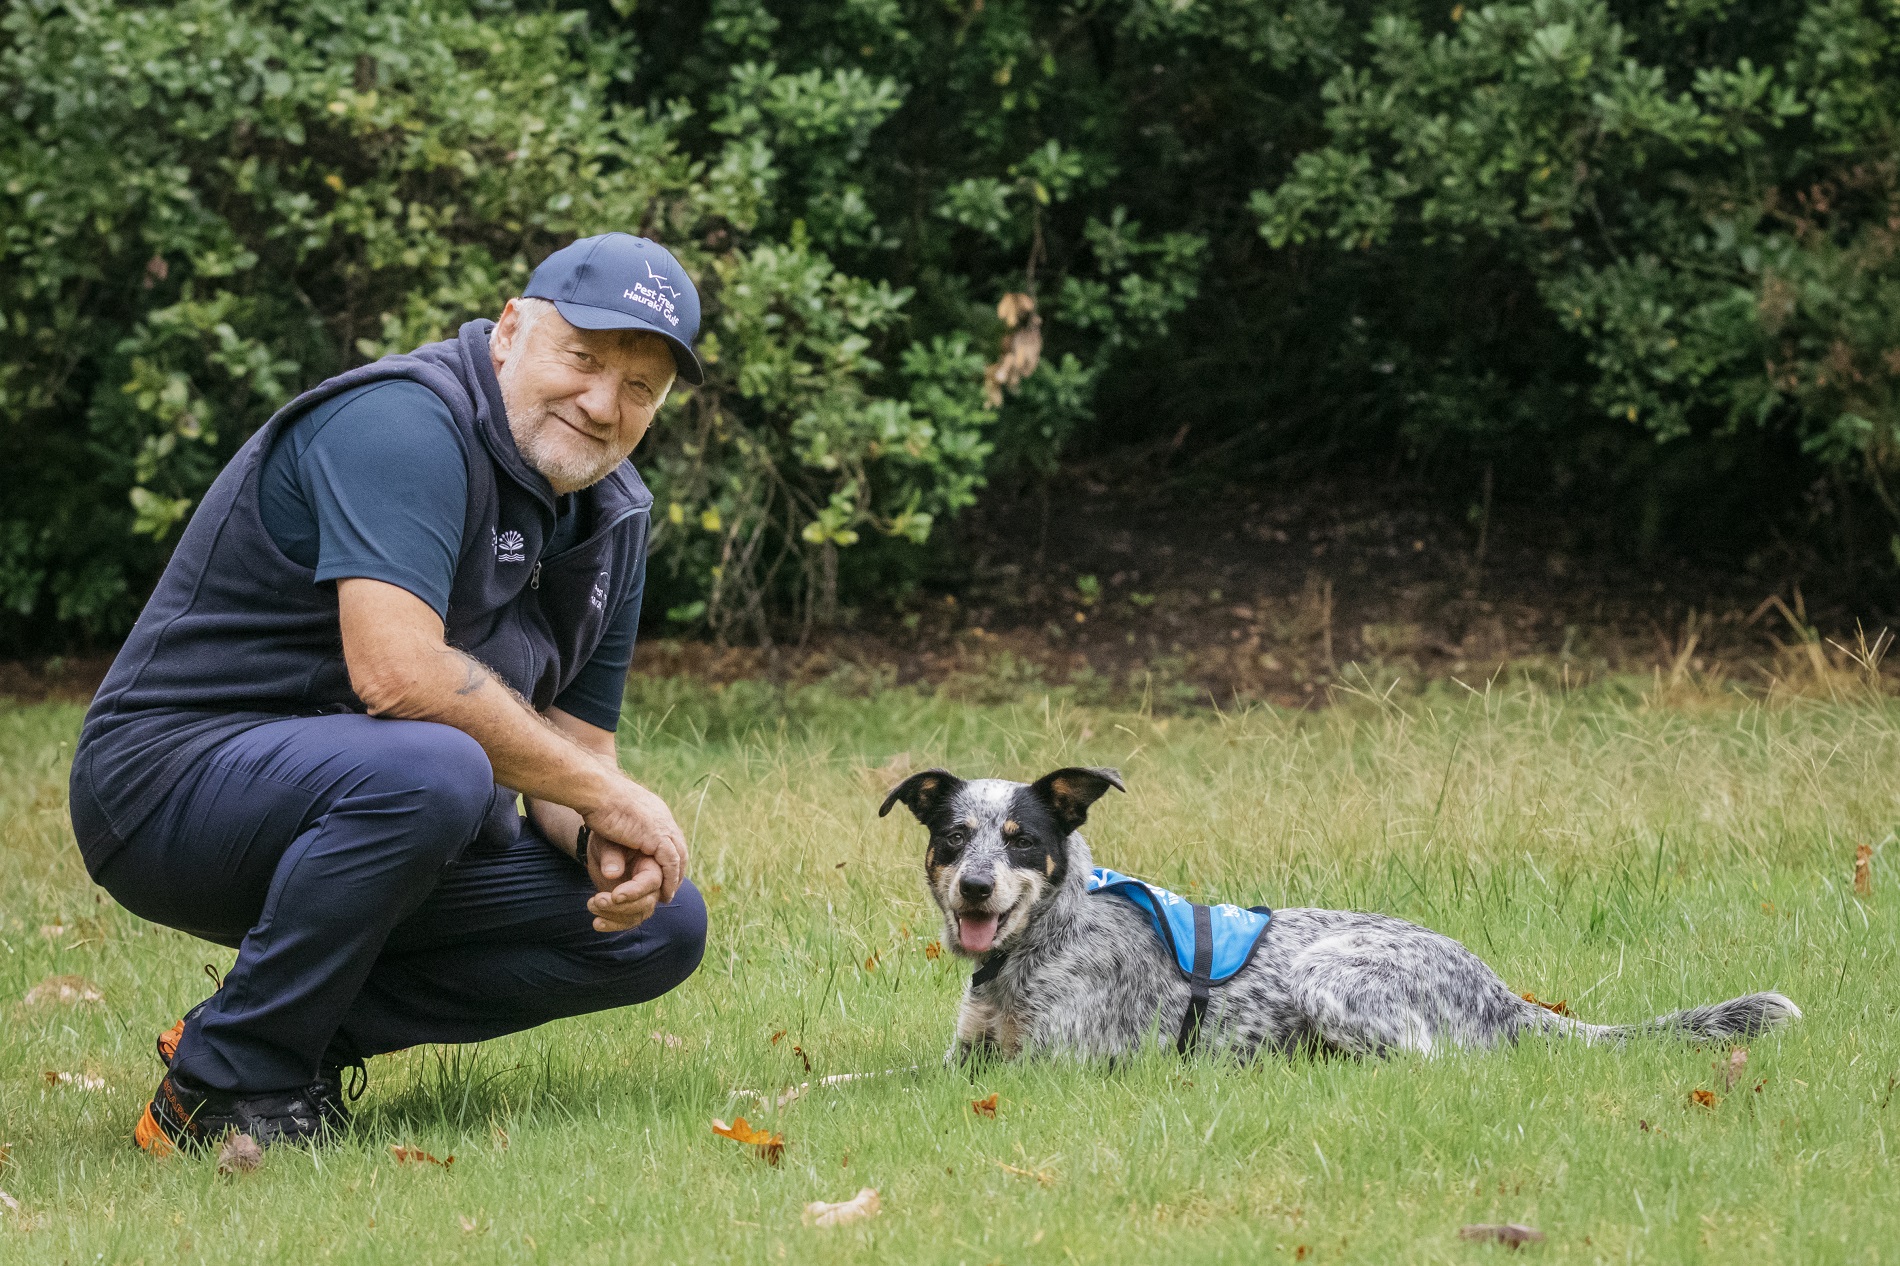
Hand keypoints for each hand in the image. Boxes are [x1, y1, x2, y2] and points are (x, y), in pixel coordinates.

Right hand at [580, 776, 686, 904]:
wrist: (596, 790)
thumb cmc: (597, 801)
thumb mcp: (614, 818)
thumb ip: (621, 832)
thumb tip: (615, 846)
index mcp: (656, 811)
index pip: (671, 837)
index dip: (670, 857)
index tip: (664, 874)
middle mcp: (663, 817)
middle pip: (679, 848)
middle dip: (677, 870)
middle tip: (669, 889)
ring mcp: (662, 825)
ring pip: (678, 858)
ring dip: (675, 878)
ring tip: (667, 896)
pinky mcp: (657, 835)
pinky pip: (670, 863)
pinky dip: (669, 879)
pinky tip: (663, 892)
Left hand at [585, 845, 663, 931]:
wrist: (604, 851)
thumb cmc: (607, 842)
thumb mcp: (607, 844)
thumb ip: (611, 856)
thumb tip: (611, 874)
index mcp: (653, 863)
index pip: (652, 882)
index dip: (635, 891)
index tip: (614, 895)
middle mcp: (654, 883)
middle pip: (647, 902)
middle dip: (621, 906)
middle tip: (596, 900)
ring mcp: (646, 897)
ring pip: (639, 915)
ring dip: (614, 916)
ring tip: (590, 905)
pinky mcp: (635, 908)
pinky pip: (630, 922)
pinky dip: (613, 925)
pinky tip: (597, 923)